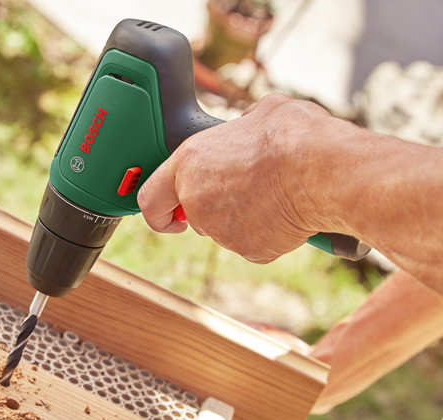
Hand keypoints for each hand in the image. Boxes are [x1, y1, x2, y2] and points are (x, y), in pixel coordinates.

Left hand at [138, 94, 334, 262]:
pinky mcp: (248, 250)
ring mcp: (220, 229)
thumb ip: (239, 129)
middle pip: (195, 214)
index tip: (171, 214)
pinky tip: (288, 211)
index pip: (150, 197)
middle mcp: (196, 198)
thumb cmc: (294, 138)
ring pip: (225, 230)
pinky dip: (268, 234)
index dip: (160, 208)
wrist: (324, 171)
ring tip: (276, 193)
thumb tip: (248, 127)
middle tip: (249, 190)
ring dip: (243, 218)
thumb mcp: (260, 114)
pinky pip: (253, 245)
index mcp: (189, 162)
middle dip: (215, 207)